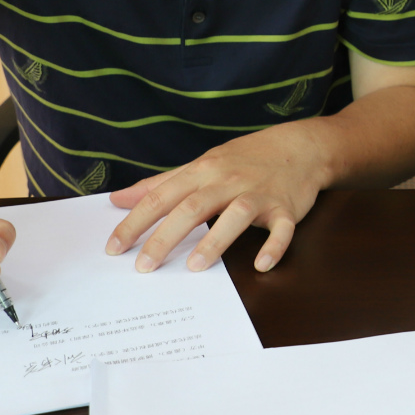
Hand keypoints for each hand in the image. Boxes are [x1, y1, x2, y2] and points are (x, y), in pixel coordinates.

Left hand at [106, 126, 323, 275]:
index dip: (136, 222)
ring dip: (215, 241)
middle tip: (143, 267)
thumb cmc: (245, 159)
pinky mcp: (287, 208)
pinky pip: (282, 229)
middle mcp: (229, 181)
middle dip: (166, 237)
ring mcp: (260, 194)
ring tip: (194, 267)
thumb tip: (118, 199)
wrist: (301, 147)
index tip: (113, 248)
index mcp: (204, 171)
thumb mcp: (202, 164)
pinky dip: (273, 246)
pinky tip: (260, 265)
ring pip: (235, 215)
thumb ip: (161, 184)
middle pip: (193, 207)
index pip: (162, 197)